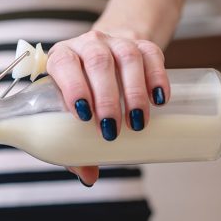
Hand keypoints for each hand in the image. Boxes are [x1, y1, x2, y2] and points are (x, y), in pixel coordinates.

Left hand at [46, 30, 168, 185]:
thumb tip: (88, 178)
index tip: (83, 114)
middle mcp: (87, 45)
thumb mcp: (71, 115)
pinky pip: (152, 54)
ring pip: (127, 57)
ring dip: (134, 92)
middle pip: (97, 62)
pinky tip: (160, 100)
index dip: (73, 87)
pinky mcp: (142, 44)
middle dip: (106, 97)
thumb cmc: (81, 94)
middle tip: (111, 129)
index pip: (64, 64)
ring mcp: (116, 42)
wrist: (107, 60)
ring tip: (137, 122)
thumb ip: (74, 146)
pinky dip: (157, 77)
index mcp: (61, 59)